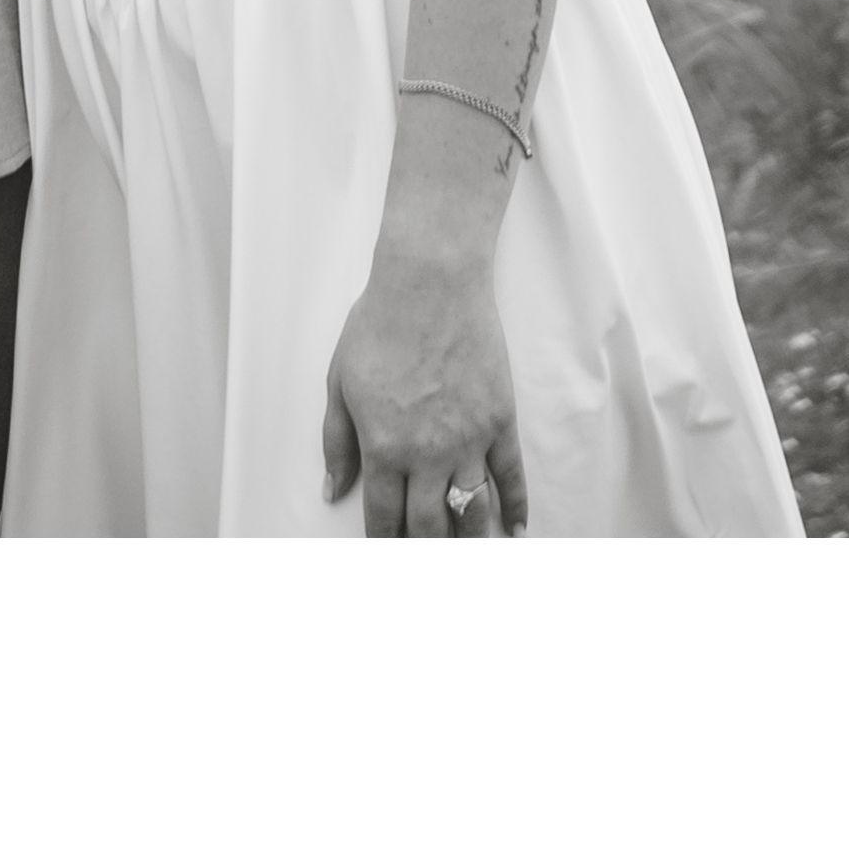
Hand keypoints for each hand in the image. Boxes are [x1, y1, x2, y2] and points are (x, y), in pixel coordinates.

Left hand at [320, 234, 526, 538]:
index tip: (387, 557)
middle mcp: (428, 455)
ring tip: (468, 556)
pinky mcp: (499, 421)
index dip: (386, 545)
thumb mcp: (339, 384)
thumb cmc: (378, 328)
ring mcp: (469, 440)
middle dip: (427, 551)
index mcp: (384, 449)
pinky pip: (510, 478)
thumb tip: (332, 491)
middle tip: (427, 564)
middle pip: (431, 526)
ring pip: (474, 512)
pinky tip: (513, 532)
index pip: (385, 518)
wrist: (430, 285)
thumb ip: (337, 443)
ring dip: (470, 541)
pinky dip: (515, 510)